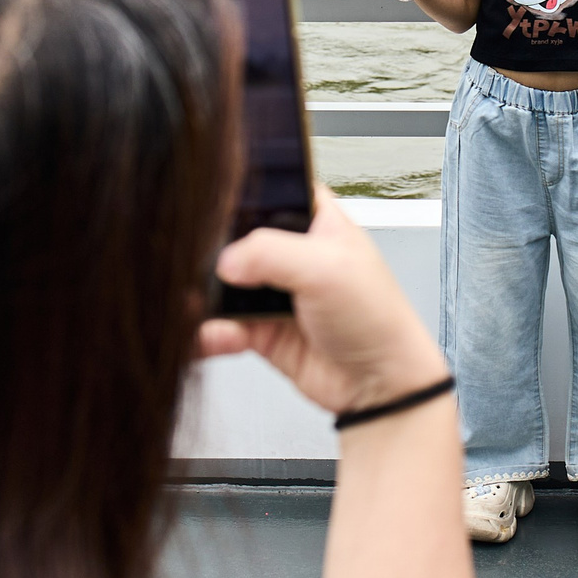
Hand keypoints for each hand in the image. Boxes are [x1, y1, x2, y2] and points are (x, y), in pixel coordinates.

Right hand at [199, 187, 449, 417]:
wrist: (379, 386)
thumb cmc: (377, 318)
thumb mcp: (328, 269)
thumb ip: (271, 252)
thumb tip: (226, 259)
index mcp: (315, 220)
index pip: (269, 191)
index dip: (239, 198)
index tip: (212, 213)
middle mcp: (292, 252)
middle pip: (235, 239)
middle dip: (214, 255)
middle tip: (203, 268)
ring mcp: (274, 291)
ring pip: (223, 285)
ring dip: (207, 298)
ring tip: (199, 307)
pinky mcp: (260, 329)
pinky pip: (222, 325)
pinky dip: (211, 331)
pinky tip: (212, 335)